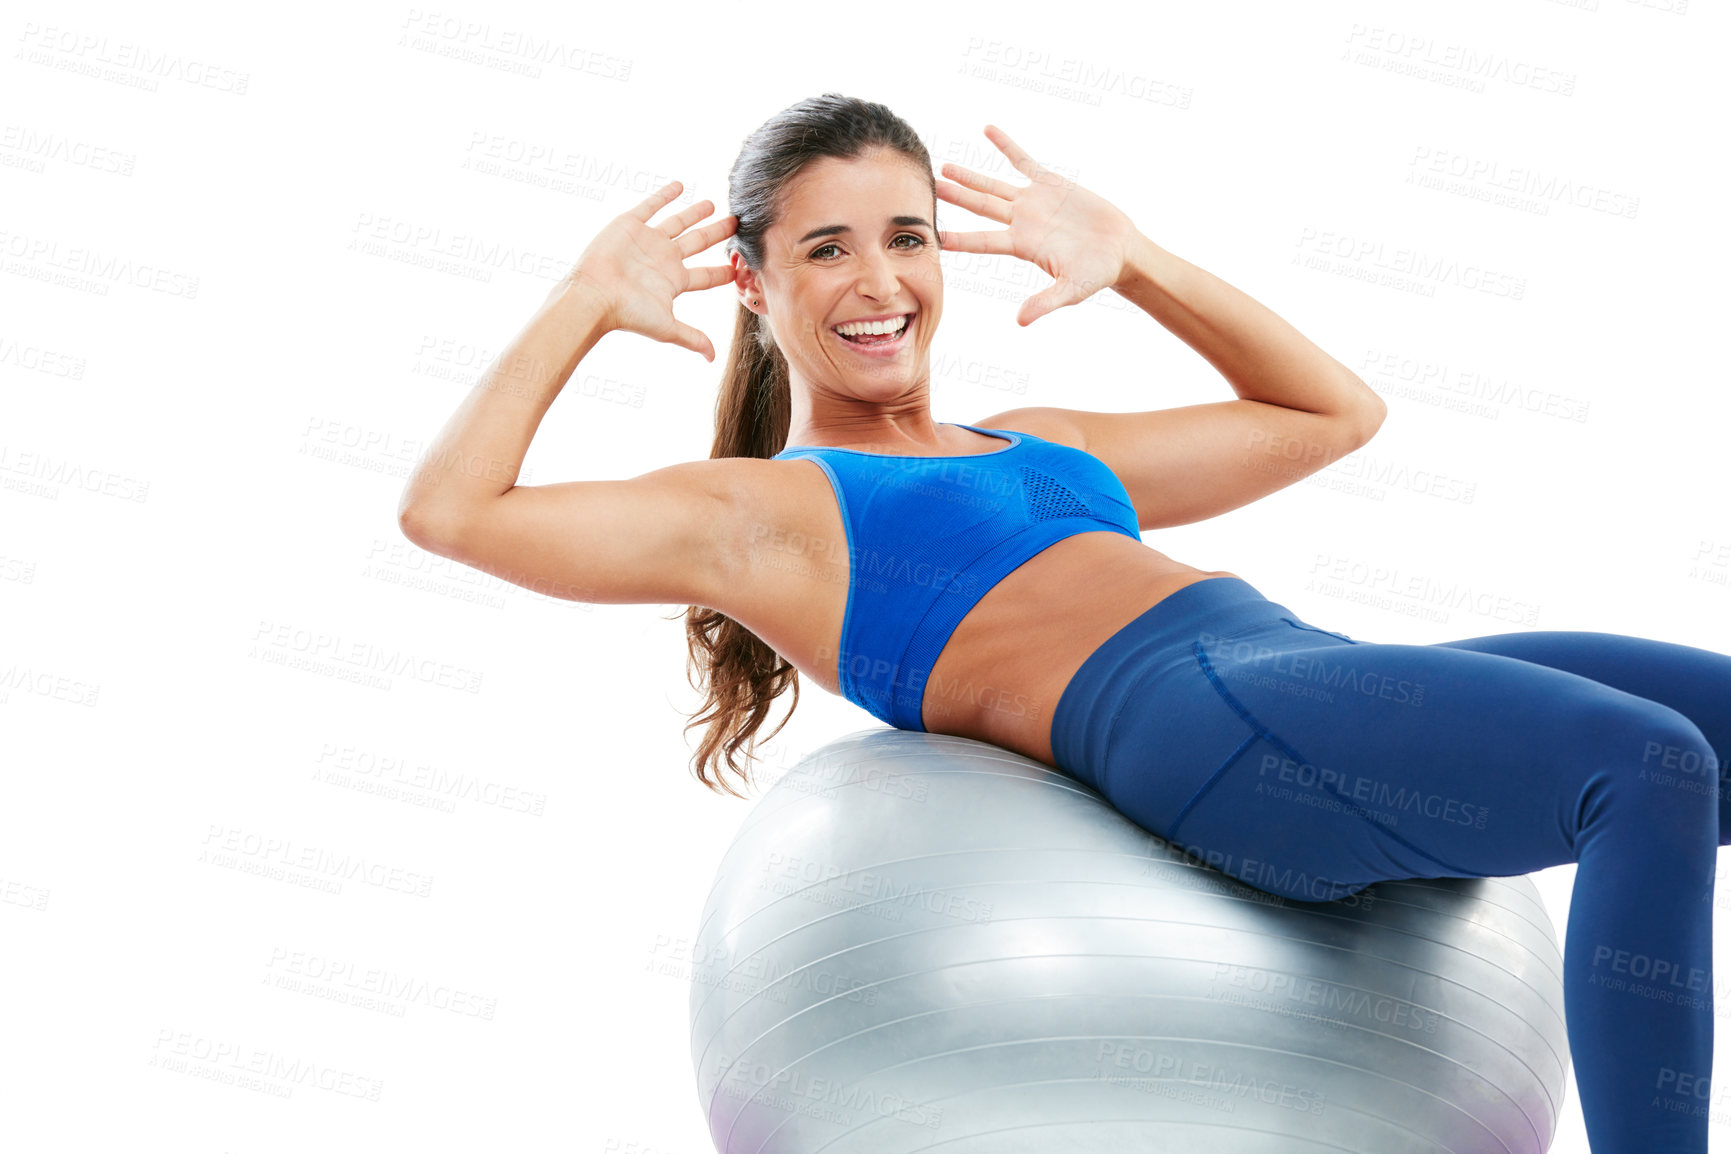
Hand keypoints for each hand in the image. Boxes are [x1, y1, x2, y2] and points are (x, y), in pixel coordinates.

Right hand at [562, 181, 737, 361]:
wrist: (594, 295)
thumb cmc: (628, 313)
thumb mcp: (666, 327)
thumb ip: (692, 338)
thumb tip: (712, 359)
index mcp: (674, 282)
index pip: (706, 275)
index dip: (724, 270)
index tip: (742, 263)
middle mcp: (664, 259)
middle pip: (698, 243)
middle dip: (717, 234)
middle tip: (736, 222)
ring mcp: (648, 241)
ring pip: (678, 222)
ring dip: (695, 213)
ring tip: (712, 204)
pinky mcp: (630, 224)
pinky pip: (650, 206)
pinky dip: (664, 195)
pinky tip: (680, 185)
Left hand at [936, 125, 1140, 326]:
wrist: (1119, 250)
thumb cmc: (1095, 274)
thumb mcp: (1071, 291)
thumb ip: (1045, 303)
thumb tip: (1020, 321)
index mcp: (1021, 245)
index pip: (981, 242)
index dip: (958, 238)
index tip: (932, 236)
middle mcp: (1021, 222)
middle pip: (980, 207)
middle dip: (955, 198)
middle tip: (928, 187)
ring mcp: (1033, 201)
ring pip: (994, 185)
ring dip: (970, 176)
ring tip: (945, 167)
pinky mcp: (1050, 183)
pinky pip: (1023, 160)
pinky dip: (1006, 146)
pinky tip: (988, 130)